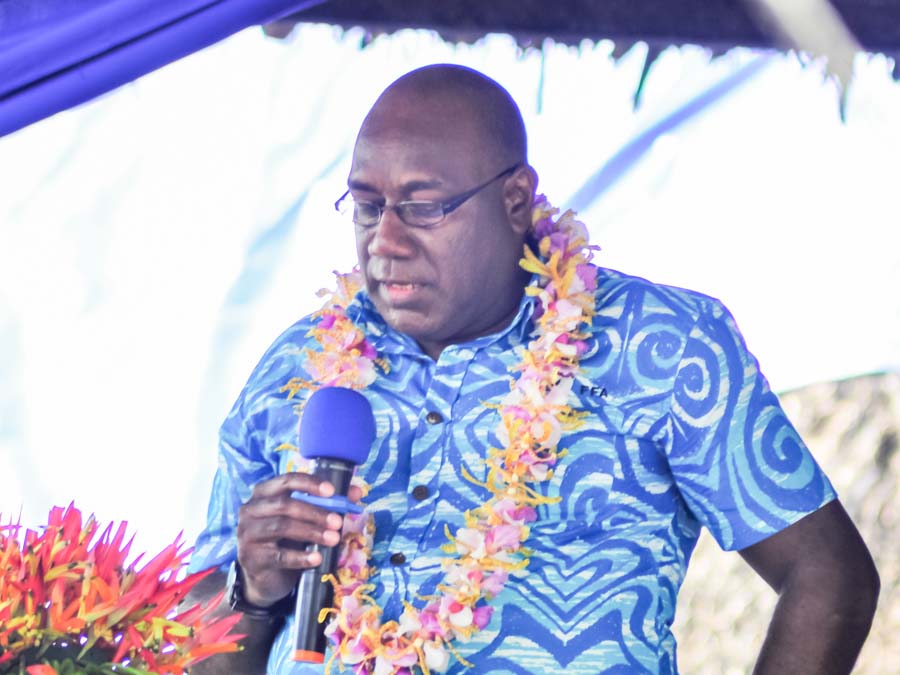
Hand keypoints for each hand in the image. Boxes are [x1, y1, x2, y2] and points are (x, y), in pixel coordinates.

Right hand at [235, 473, 363, 606]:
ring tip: (334, 539)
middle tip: (338, 522)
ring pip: (282, 527)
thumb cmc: (285, 540)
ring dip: (311, 532)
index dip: (309, 484)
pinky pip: (279, 556)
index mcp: (263, 493)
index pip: (286, 481)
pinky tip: (318, 558)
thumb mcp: (305, 520)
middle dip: (315, 512)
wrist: (265, 577)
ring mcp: (247, 534)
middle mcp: (250, 510)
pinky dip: (301, 557)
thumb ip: (328, 504)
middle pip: (284, 505)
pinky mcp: (251, 558)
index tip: (332, 491)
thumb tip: (356, 492)